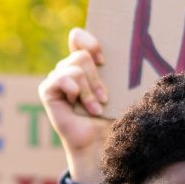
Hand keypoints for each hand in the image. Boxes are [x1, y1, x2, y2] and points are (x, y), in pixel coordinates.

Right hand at [38, 28, 111, 183]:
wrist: (101, 145)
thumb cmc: (115, 119)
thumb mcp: (121, 90)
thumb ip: (120, 69)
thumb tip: (136, 48)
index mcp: (85, 66)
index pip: (78, 38)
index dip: (90, 43)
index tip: (104, 61)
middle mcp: (69, 70)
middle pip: (81, 55)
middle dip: (96, 78)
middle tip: (104, 98)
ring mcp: (57, 80)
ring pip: (73, 67)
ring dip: (88, 90)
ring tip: (95, 108)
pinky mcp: (48, 91)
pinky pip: (59, 78)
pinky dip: (73, 90)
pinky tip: (76, 105)